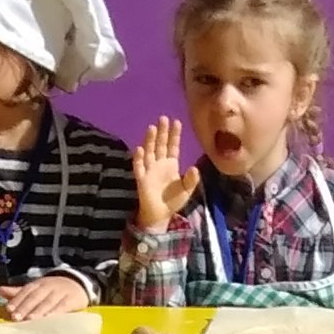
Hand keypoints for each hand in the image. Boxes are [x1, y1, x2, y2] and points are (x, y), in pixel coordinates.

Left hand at [2, 274, 95, 322]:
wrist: (78, 284)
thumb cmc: (52, 290)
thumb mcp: (36, 289)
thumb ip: (19, 292)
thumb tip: (0, 290)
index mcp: (38, 284)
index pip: (26, 291)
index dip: (17, 300)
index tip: (9, 309)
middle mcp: (48, 286)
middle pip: (35, 296)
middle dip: (25, 306)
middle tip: (16, 317)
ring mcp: (60, 292)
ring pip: (48, 302)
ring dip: (38, 311)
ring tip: (29, 320)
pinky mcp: (72, 300)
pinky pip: (63, 306)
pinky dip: (56, 312)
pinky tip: (49, 319)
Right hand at [131, 116, 195, 231]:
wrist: (161, 215)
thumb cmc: (173, 201)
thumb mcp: (186, 190)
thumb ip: (191, 180)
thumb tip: (194, 168)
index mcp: (171, 165)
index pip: (173, 146)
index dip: (174, 135)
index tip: (177, 122)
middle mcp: (159, 164)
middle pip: (160, 145)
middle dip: (162, 132)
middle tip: (163, 118)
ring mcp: (150, 170)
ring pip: (149, 152)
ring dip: (150, 140)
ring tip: (152, 128)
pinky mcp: (142, 178)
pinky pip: (139, 167)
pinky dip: (139, 158)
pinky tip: (140, 149)